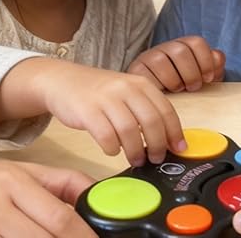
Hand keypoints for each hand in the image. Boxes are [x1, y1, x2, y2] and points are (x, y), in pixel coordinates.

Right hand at [34, 62, 186, 166]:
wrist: (61, 80)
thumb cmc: (97, 91)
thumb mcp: (125, 91)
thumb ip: (145, 108)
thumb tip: (168, 139)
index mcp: (139, 82)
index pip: (166, 110)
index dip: (175, 133)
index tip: (178, 149)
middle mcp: (125, 87)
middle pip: (151, 121)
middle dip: (157, 145)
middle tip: (156, 158)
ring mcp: (105, 98)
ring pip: (130, 131)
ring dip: (135, 151)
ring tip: (135, 159)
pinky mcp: (87, 111)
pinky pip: (106, 136)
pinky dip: (112, 148)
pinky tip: (112, 150)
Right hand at [127, 36, 224, 91]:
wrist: (151, 101)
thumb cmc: (181, 91)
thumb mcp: (200, 80)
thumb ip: (213, 68)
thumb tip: (217, 57)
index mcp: (182, 47)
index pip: (196, 42)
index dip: (206, 61)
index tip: (209, 78)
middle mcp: (164, 49)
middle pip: (180, 50)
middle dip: (191, 73)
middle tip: (193, 88)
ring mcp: (148, 58)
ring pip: (161, 60)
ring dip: (174, 80)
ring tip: (178, 91)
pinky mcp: (135, 70)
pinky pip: (145, 73)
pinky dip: (158, 85)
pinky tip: (163, 93)